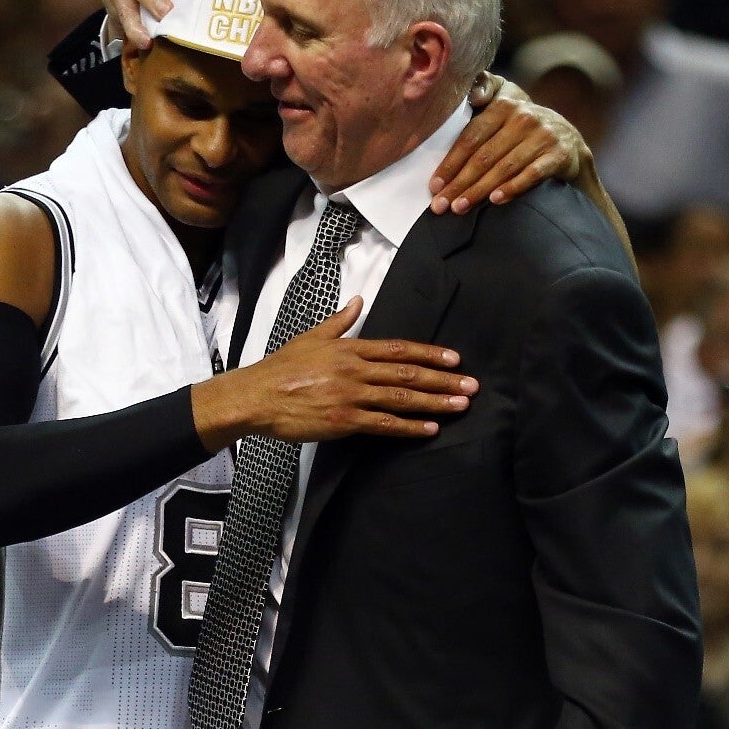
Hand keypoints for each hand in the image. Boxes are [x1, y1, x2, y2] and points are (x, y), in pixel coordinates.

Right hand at [195, 297, 477, 448]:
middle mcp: (355, 369)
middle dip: (442, 379)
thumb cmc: (282, 367)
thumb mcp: (312, 336)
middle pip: (407, 374)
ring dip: (434, 402)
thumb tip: (358, 299)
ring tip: (460, 405)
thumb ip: (340, 321)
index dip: (429, 354)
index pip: (398, 349)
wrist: (257, 396)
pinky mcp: (344, 420)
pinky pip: (383, 424)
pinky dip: (408, 427)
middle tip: (471, 385)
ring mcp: (350, 395)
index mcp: (350, 348)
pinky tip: (430, 429)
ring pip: (401, 398)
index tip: (454, 359)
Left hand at [429, 73, 585, 214]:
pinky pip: (532, 174)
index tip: (434, 185)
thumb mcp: (504, 105)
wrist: (569, 141)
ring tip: (460, 207)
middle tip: (441, 205)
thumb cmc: (523, 129)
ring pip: (504, 167)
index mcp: (504, 105)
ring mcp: (543, 135)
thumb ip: (483, 97)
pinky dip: (513, 188)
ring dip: (479, 190)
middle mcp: (524, 117)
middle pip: (484, 156)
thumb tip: (465, 100)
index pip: (471, 137)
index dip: (450, 163)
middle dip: (459, 183)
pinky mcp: (559, 154)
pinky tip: (495, 200)